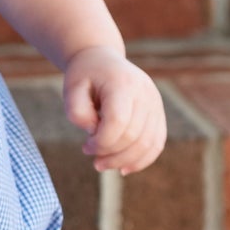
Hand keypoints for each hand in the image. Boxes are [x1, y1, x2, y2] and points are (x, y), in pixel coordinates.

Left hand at [62, 46, 166, 175]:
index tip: (85, 147)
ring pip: (149, 143)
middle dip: (111, 154)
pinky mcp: (158, 113)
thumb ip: (77, 112)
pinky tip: (124, 169)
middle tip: (92, 158)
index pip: (118, 121)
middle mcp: (145, 92)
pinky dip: (142, 160)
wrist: (102, 60)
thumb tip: (95, 132)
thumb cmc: (84, 77)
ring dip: (125, 161)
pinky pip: (157, 143)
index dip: (101, 142)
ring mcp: (155, 102)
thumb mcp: (71, 89)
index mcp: (122, 83)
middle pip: (134, 135)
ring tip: (103, 165)